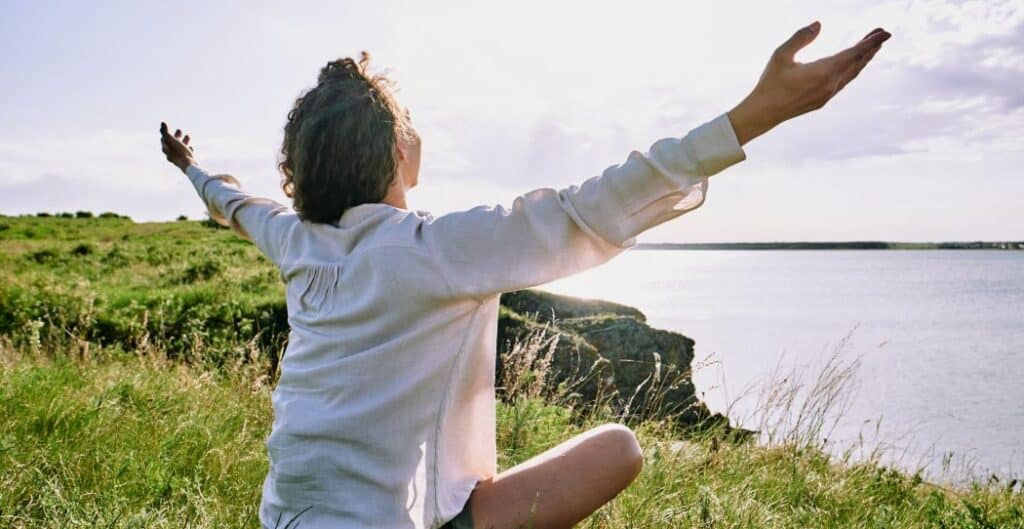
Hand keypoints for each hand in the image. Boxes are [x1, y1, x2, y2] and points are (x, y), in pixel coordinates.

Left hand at [159, 121, 196, 171]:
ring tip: (188, 136)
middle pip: (172, 144)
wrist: (188, 165)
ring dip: (183, 141)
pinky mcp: (186, 161)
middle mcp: (171, 155)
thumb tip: (162, 123)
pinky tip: (191, 147)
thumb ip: (165, 132)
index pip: (164, 139)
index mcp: (166, 149)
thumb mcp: (171, 140)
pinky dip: (188, 149)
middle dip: (175, 136)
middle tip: (179, 130)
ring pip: (180, 148)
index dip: (165, 132)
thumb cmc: (179, 152)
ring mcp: (179, 158)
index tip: (166, 126)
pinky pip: (186, 154)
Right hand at [728, 22, 890, 145]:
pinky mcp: (822, 100)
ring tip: (871, 48)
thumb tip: (818, 25)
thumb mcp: (781, 55)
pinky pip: (843, 82)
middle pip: (857, 63)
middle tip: (882, 34)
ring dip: (862, 60)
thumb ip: (801, 37)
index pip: (854, 53)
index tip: (885, 32)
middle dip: (871, 48)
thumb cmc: (770, 83)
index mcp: (823, 72)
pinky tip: (852, 66)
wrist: (764, 112)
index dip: (871, 42)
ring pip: (852, 74)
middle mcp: (830, 84)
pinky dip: (852, 70)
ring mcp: (827, 94)